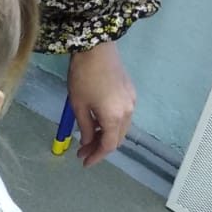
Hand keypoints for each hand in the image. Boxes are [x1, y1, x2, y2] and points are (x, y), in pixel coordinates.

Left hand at [67, 40, 135, 166]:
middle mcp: (128, 112)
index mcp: (115, 117)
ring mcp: (132, 102)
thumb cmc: (83, 77)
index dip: (97, 156)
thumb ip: (85, 128)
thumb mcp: (79, 106)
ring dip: (106, 136)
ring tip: (88, 138)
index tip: (84, 162)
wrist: (96, 49)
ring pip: (121, 128)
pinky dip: (111, 124)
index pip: (109, 145)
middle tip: (83, 151)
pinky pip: (123, 116)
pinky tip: (98, 123)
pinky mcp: (130, 93)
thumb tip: (88, 143)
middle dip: (100, 147)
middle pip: (117, 138)